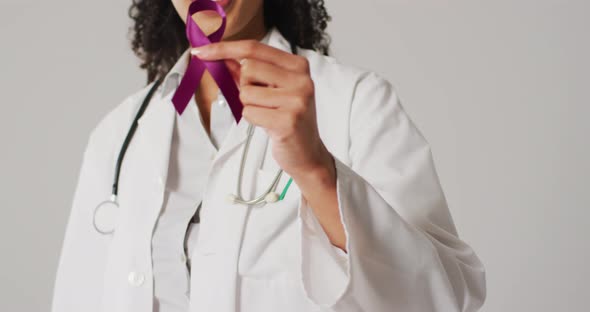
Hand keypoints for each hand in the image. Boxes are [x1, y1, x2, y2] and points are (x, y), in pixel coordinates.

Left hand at [191, 40, 334, 180]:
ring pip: (246, 92)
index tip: (200, 51)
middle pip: (248, 68)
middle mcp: (301, 79)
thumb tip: (221, 57)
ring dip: (250, 106)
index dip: (224, 48)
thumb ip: (247, 72)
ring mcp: (296, 100)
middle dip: (245, 86)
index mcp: (298, 65)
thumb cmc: (286, 120)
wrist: (307, 154)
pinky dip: (253, 120)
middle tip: (263, 102)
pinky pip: (249, 112)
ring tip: (269, 115)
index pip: (254, 48)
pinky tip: (270, 126)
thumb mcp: (271, 90)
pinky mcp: (288, 120)